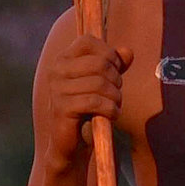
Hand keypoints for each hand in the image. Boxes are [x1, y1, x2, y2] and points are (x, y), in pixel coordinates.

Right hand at [41, 33, 129, 167]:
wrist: (72, 145)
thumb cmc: (88, 111)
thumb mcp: (104, 84)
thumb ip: (115, 65)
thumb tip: (128, 51)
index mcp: (63, 60)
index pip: (88, 41)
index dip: (108, 53)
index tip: (115, 69)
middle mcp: (56, 70)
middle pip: (99, 63)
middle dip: (116, 79)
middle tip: (116, 94)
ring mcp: (57, 89)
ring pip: (100, 83)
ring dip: (115, 97)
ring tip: (114, 106)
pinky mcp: (62, 108)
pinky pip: (95, 102)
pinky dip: (111, 109)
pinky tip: (112, 115)